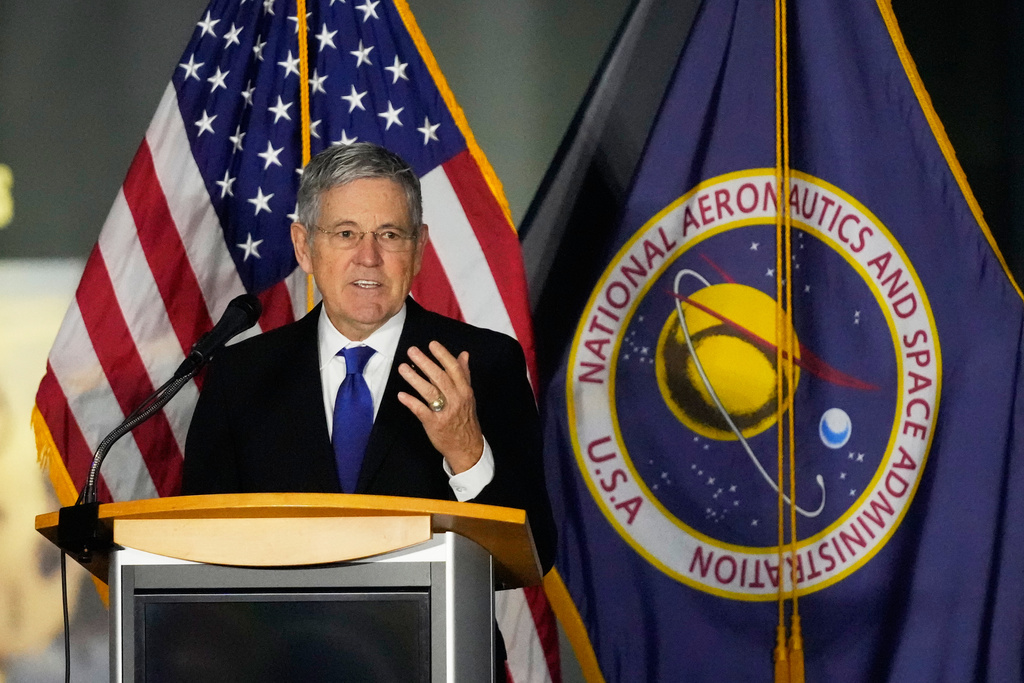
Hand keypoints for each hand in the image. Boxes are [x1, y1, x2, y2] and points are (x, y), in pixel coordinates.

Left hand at [397, 341, 483, 472]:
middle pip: (440, 377)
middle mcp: (456, 399)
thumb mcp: (468, 395)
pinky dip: (411, 402)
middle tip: (412, 351)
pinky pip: (422, 411)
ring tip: (402, 367)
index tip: (431, 344)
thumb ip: (464, 374)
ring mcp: (445, 412)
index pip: (454, 369)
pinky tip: (401, 394)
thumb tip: (463, 354)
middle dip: (425, 362)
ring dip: (414, 378)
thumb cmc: (465, 418)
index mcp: (464, 391)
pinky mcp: (434, 424)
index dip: (443, 355)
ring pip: (429, 392)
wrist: (467, 447)